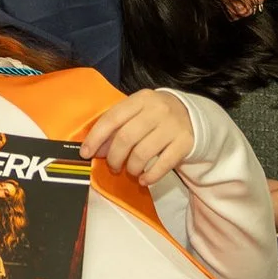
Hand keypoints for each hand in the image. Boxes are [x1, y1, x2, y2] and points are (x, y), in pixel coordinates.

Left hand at [79, 88, 194, 184]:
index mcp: (140, 99)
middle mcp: (157, 110)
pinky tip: (144, 179)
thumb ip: (116, 127)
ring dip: (131, 168)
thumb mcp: (136, 113)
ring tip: (130, 170)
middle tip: (113, 166)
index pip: (112, 118)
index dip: (95, 138)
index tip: (85, 153)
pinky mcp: (185, 142)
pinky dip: (150, 176)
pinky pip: (163, 165)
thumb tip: (95, 149)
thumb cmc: (154, 115)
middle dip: (114, 157)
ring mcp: (173, 126)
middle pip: (126, 138)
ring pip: (143, 153)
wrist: (191, 115)